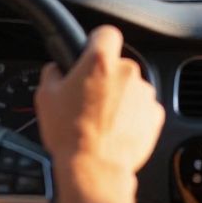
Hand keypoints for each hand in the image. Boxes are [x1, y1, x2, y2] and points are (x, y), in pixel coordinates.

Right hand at [35, 26, 163, 202]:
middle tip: (89, 99)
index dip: (97, 42)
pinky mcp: (155, 114)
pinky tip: (115, 130)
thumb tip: (56, 69)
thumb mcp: (46, 98)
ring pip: (131, 88)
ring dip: (120, 98)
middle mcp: (127, 72)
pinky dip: (133, 116)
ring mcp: (144, 93)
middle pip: (118, 65)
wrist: (95, 168)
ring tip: (101, 120)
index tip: (92, 53)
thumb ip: (53, 73)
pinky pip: (143, 108)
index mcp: (100, 62)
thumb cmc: (70, 134)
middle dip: (107, 78)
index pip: (106, 33)